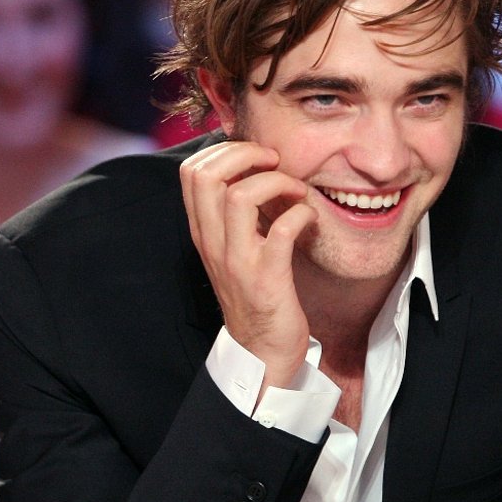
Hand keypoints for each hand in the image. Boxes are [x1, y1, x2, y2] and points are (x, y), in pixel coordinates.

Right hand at [180, 142, 316, 392]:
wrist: (262, 350)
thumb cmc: (255, 293)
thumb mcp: (232, 248)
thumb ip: (233, 212)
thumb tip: (253, 166)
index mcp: (203, 231)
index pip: (191, 171)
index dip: (225, 150)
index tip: (257, 158)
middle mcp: (212, 243)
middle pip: (207, 175)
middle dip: (246, 154)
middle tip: (275, 163)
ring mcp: (237, 261)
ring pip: (241, 196)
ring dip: (276, 182)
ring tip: (295, 191)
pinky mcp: (267, 278)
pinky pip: (281, 230)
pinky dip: (301, 214)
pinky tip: (310, 219)